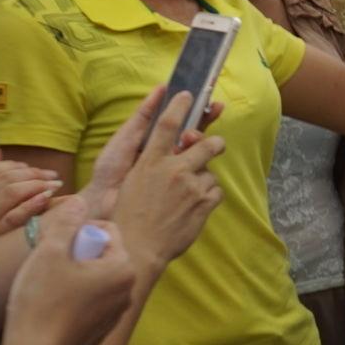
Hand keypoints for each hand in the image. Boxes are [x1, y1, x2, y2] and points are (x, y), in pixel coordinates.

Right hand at [0, 146, 61, 243]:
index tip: (28, 167)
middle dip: (31, 173)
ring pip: (11, 193)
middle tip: (49, 174)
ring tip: (54, 184)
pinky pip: (15, 218)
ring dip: (37, 184)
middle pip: (4, 180)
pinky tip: (47, 197)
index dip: (12, 165)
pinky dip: (32, 205)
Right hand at [2, 195, 137, 344]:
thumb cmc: (42, 300)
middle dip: (77, 252)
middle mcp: (127, 291)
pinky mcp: (100, 332)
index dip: (80, 229)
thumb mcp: (50, 251)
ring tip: (47, 285)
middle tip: (48, 261)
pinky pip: (88, 304)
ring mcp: (115, 315)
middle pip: (102, 255)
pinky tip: (50, 307)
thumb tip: (79, 202)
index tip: (57, 241)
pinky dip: (72, 299)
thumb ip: (67, 222)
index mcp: (123, 268)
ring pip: (95, 280)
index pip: (108, 231)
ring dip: (74, 275)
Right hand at [83, 91, 224, 274]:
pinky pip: (216, 191)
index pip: (167, 125)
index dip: (179, 107)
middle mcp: (173, 169)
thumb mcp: (132, 183)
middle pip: (206, 144)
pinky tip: (193, 208)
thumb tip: (173, 149)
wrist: (136, 248)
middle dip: (214, 143)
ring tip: (188, 196)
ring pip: (211, 172)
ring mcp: (191, 186)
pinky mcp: (204, 202)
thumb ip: (152, 164)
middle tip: (214, 145)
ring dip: (203, 180)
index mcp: (150, 162)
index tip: (188, 95)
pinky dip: (208, 197)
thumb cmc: (128, 217)